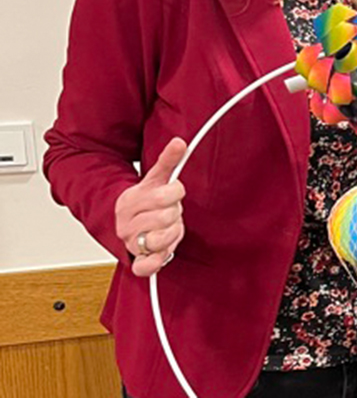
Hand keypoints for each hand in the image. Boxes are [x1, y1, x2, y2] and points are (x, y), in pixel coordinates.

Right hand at [115, 137, 187, 276]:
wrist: (129, 226)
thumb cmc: (146, 203)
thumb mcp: (156, 180)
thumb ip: (168, 161)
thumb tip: (179, 141)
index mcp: (129, 201)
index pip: (166, 194)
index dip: (176, 193)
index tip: (172, 193)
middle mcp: (126, 224)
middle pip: (166, 216)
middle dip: (174, 213)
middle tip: (168, 212)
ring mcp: (131, 243)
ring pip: (161, 239)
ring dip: (173, 233)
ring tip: (168, 227)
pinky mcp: (137, 262)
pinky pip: (147, 266)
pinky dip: (159, 260)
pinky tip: (164, 250)